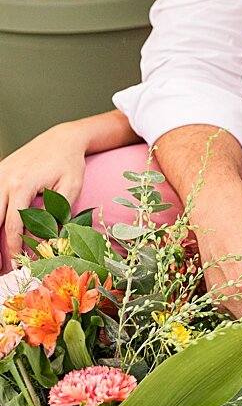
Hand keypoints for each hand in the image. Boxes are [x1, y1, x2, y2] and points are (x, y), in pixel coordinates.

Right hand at [0, 122, 87, 264]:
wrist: (61, 139)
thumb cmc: (69, 163)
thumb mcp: (70, 188)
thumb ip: (57, 213)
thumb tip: (46, 240)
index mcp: (21, 184)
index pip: (12, 225)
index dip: (13, 247)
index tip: (16, 263)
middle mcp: (4, 180)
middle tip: (1, 265)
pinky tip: (0, 231)